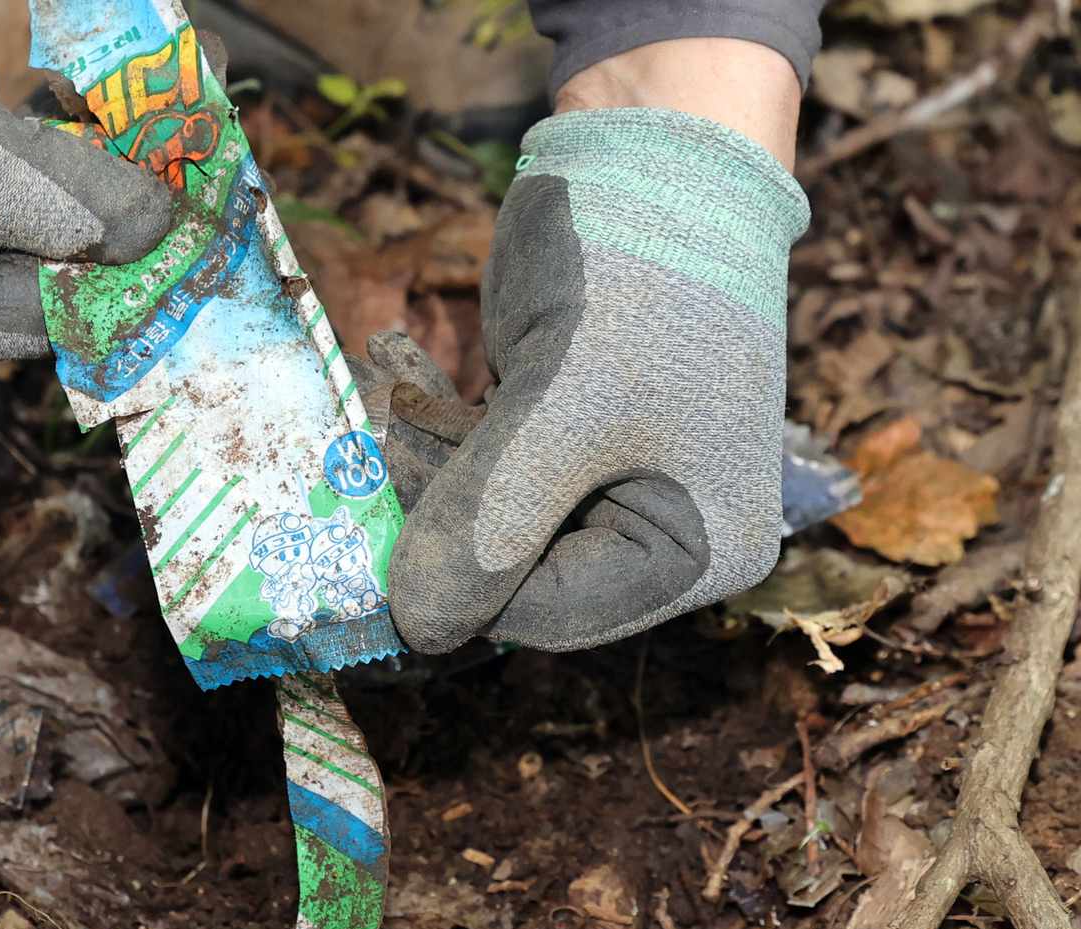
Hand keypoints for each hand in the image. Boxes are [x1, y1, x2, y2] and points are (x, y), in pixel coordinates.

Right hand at [0, 0, 172, 371]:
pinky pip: (51, 174)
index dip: (134, 267)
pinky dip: (93, 132)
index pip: (52, 315)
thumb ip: (45, 191)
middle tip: (214, 146)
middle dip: (140, 206)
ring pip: (71, 218)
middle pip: (69, 269)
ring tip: (198, 95)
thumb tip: (156, 230)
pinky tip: (145, 88)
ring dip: (130, 159)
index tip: (208, 214)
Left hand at [387, 38, 808, 652]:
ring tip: (395, 386)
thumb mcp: (563, 406)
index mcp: (699, 552)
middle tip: (381, 440)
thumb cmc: (637, 273)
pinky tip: (406, 372)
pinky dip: (447, 427)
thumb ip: (491, 521)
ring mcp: (620, 484)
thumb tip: (421, 628)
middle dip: (443, 508)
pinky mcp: (575, 439)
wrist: (660, 148)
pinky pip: (497, 466)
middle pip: (518, 573)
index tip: (384, 518)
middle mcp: (667, 535)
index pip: (550, 615)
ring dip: (432, 461)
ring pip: (494, 518)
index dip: (458, 579)